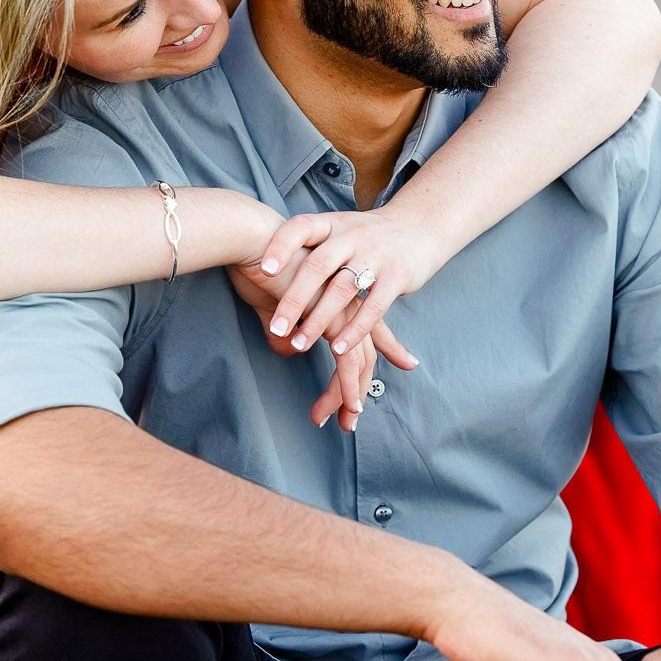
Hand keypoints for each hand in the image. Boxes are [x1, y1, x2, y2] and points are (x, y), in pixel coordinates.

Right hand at [228, 258, 417, 434]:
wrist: (253, 238)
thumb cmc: (258, 262)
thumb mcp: (275, 299)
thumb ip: (286, 322)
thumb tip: (287, 345)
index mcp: (340, 292)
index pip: (371, 323)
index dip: (388, 345)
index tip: (408, 362)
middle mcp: (347, 302)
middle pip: (366, 350)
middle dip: (361, 385)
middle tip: (354, 416)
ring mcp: (342, 311)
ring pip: (357, 362)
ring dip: (350, 395)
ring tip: (345, 422)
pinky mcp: (329, 319)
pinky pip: (345, 361)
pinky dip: (345, 386)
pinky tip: (344, 406)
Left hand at [252, 208, 447, 360]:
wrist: (420, 225)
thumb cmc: (365, 236)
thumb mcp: (334, 233)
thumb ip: (303, 257)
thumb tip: (258, 281)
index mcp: (331, 224)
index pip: (300, 228)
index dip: (281, 246)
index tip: (263, 270)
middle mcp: (352, 236)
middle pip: (318, 266)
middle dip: (295, 299)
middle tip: (277, 328)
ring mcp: (376, 255)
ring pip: (343, 289)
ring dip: (320, 320)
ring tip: (300, 344)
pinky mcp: (397, 276)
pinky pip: (374, 306)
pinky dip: (355, 329)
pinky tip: (337, 348)